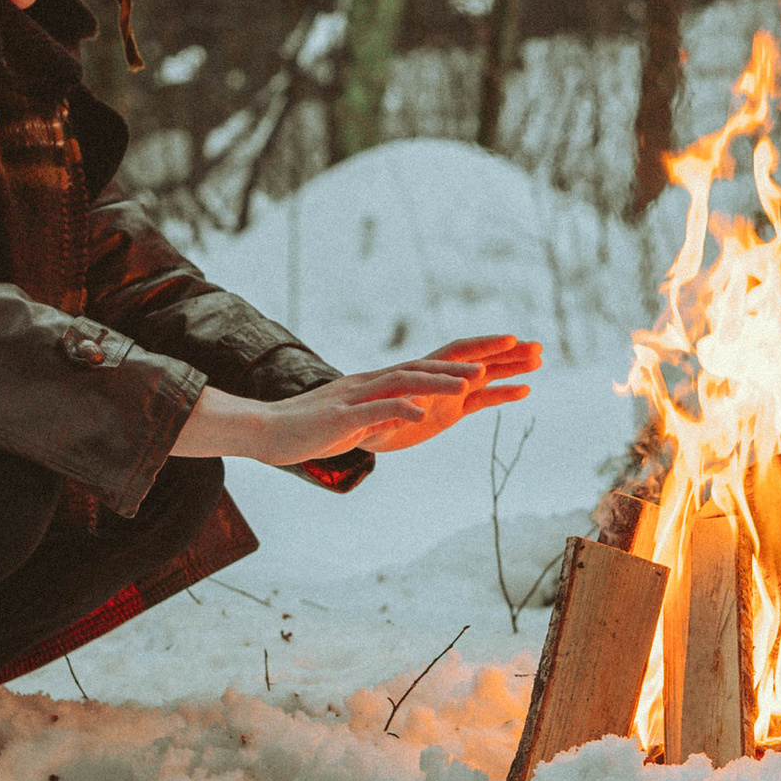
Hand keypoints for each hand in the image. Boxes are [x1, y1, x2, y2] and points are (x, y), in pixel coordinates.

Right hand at [173, 335, 541, 466]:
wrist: (267, 432)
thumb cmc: (314, 429)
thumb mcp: (361, 420)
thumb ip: (387, 413)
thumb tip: (415, 412)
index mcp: (383, 383)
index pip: (435, 364)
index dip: (474, 356)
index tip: (513, 348)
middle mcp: (375, 382)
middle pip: (430, 365)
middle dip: (472, 360)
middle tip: (513, 350)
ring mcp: (359, 397)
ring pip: (406, 382)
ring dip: (440, 381)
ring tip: (473, 382)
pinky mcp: (342, 416)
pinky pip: (374, 411)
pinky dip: (399, 410)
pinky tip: (422, 413)